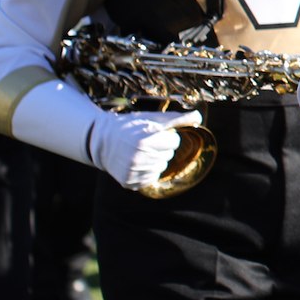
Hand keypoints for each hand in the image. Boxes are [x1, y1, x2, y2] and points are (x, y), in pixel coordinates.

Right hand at [88, 109, 203, 191]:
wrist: (101, 140)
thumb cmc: (131, 126)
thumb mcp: (153, 118)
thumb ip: (177, 119)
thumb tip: (198, 118)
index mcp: (145, 140)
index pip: (174, 142)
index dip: (166, 136)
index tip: (153, 133)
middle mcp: (138, 158)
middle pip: (168, 155)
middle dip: (161, 148)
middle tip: (144, 142)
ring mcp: (132, 171)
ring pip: (161, 168)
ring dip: (155, 160)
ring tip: (140, 152)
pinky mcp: (128, 182)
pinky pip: (150, 179)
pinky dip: (147, 171)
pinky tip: (136, 162)